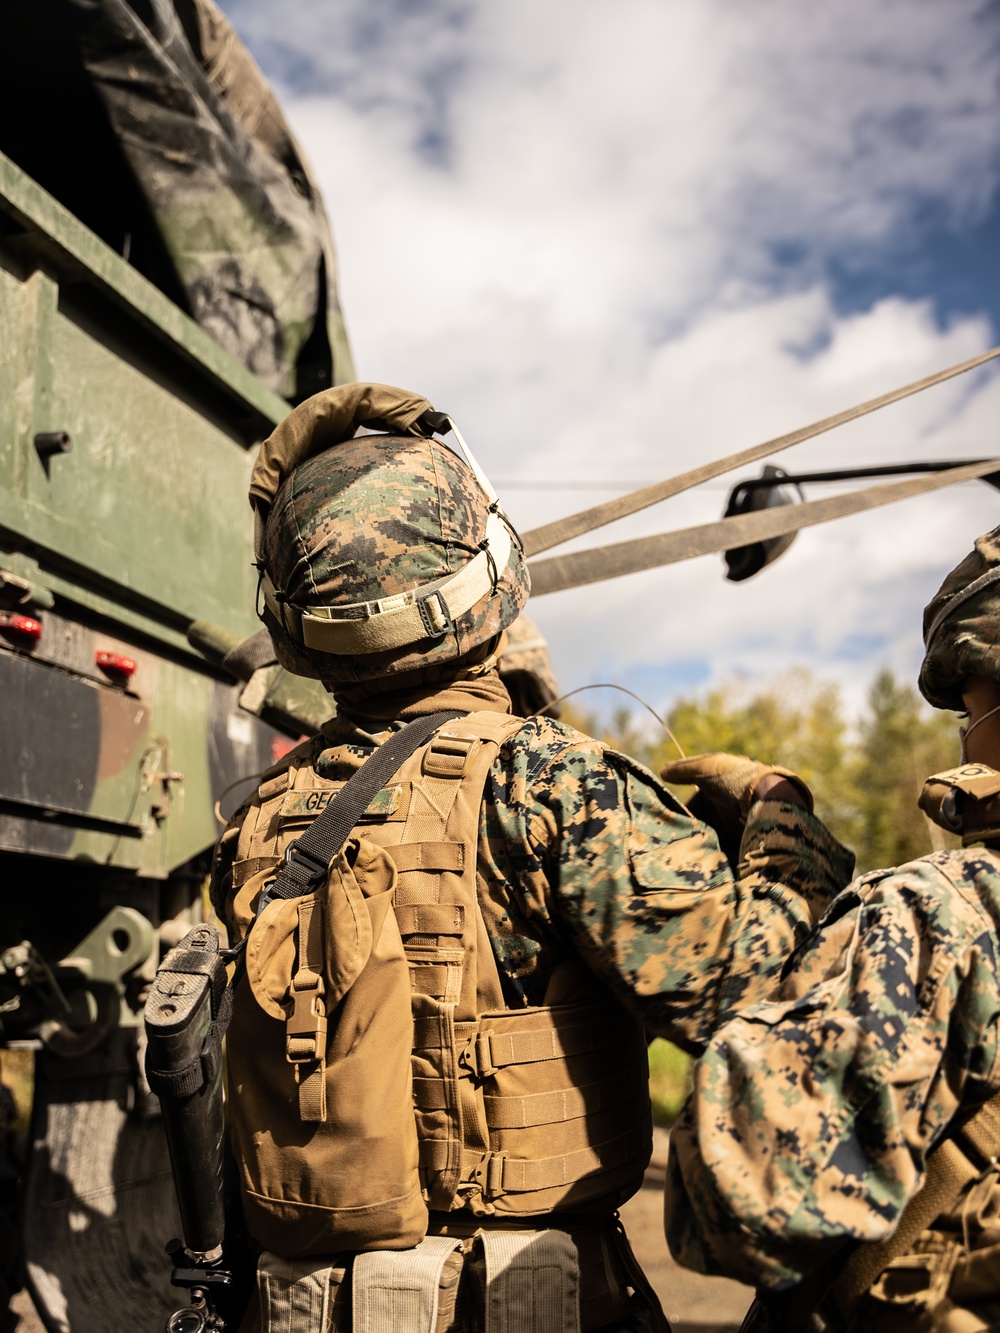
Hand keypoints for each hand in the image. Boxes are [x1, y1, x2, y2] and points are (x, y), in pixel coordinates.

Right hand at [661, 753, 811, 863]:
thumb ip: (683, 769)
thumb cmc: (736, 780)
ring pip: (712, 843)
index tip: (667, 823)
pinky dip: (714, 860)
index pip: (697, 803)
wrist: (769, 801)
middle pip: (703, 826)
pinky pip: (726, 856)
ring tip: (683, 857)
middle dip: (690, 834)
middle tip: (672, 844)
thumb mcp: (707, 767)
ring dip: (700, 849)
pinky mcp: (745, 846)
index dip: (682, 813)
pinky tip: (700, 865)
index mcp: (723, 790)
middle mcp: (731, 809)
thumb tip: (662, 773)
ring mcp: (739, 829)